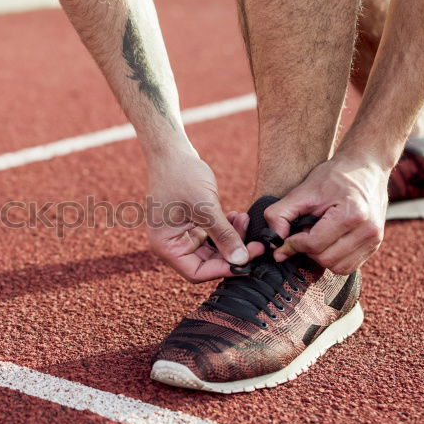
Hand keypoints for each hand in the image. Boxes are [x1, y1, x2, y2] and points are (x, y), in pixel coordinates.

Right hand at [147, 150, 262, 282]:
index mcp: (166, 246)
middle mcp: (172, 244)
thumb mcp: (205, 207)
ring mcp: (182, 235)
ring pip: (214, 250)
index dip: (223, 269)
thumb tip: (242, 261)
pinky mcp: (191, 225)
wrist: (171, 151)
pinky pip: (213, 236)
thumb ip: (224, 236)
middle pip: (208, 263)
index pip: (197, 272)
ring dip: (232, 239)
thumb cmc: (180, 175)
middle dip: (232, 252)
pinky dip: (227, 229)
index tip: (248, 259)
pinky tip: (238, 216)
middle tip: (256, 243)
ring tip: (245, 220)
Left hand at [264, 153, 387, 274]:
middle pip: (326, 259)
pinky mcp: (376, 245)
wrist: (366, 167)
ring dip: (321, 256)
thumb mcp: (302, 190)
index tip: (287, 238)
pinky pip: (349, 266)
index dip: (294, 244)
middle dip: (308, 250)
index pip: (315, 245)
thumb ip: (280, 215)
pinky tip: (329, 241)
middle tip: (305, 232)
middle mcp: (368, 230)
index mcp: (352, 213)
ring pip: (338, 268)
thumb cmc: (333, 176)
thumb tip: (274, 247)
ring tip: (318, 235)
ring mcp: (375, 239)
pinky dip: (334, 259)